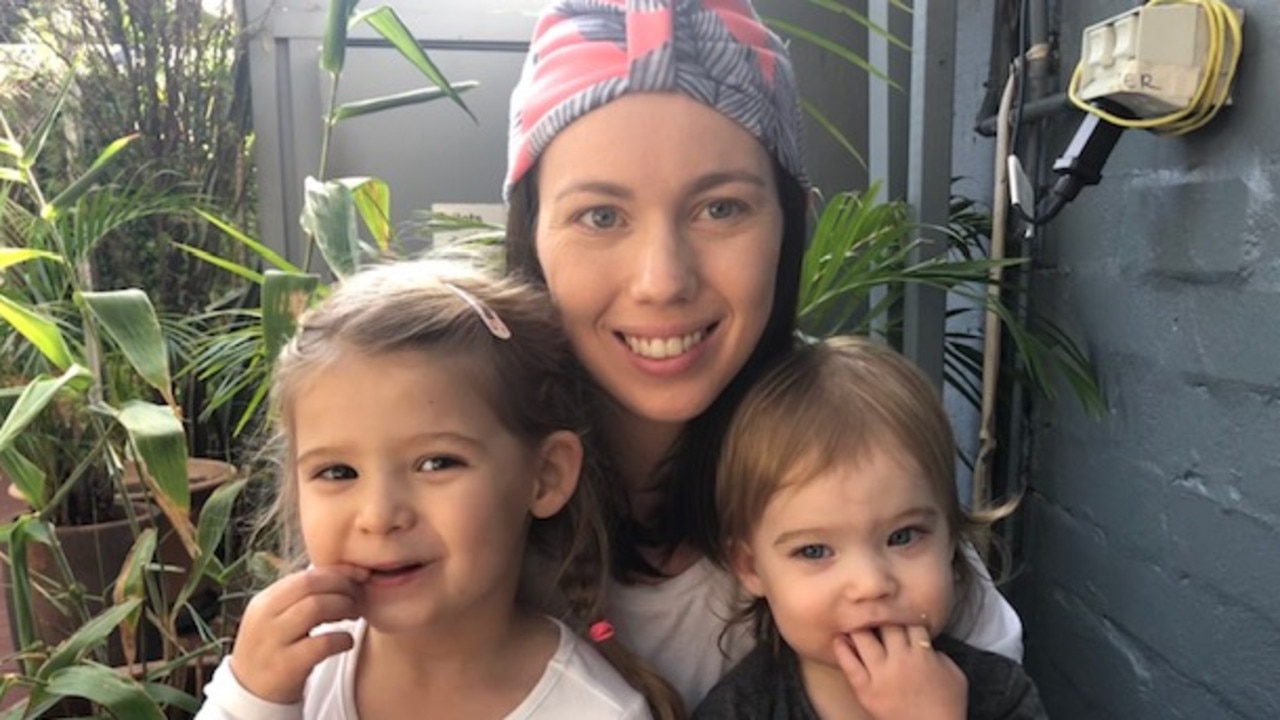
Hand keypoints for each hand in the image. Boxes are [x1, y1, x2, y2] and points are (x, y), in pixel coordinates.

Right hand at [229, 564, 368, 702]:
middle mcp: (264, 617)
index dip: (337, 573)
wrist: (251, 692)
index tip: (359, 577)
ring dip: (344, 607)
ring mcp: (273, 642)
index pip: (305, 575)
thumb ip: (301, 596)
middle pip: (310, 585)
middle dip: (342, 587)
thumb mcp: (277, 617)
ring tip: (354, 615)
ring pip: (316, 607)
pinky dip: (342, 638)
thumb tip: (345, 574)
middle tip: (358, 597)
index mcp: (264, 601)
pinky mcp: (286, 666)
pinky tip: (347, 641)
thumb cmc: (274, 648)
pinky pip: (322, 643)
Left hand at [833, 624, 966, 719]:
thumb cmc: (948, 706)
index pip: (908, 621)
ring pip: (863, 639)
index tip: (897, 613)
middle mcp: (900, 659)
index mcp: (922, 653)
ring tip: (853, 620)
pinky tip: (838, 639)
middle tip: (872, 610)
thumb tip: (925, 642)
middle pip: (885, 624)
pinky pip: (849, 665)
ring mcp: (881, 675)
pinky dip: (842, 650)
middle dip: (880, 615)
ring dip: (858, 627)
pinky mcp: (865, 690)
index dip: (903, 615)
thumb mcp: (954, 674)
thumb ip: (939, 653)